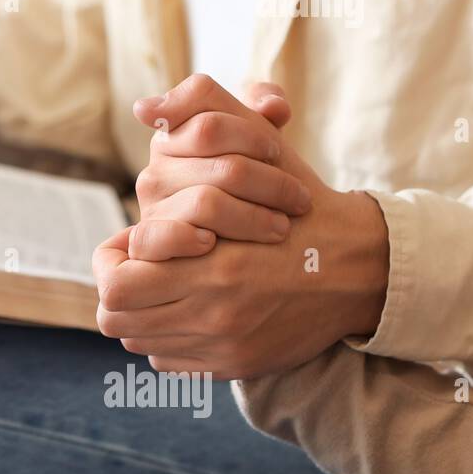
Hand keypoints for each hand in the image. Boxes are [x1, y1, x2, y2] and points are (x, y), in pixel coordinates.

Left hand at [93, 77, 389, 379]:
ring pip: (138, 341)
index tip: (130, 246)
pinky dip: (167, 338)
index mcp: (210, 261)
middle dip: (118, 290)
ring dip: (140, 314)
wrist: (361, 267)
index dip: (111, 261)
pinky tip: (187, 310)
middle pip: (116, 319)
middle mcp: (213, 312)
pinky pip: (170, 360)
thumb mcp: (259, 146)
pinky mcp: (236, 365)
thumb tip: (146, 108)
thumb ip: (202, 113)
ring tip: (160, 287)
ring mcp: (224, 345)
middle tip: (137, 269)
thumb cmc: (300, 201)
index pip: (114, 284)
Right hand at [131, 74, 310, 243]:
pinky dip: (187, 238)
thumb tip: (273, 108)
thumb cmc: (258, 191)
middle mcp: (156, 166)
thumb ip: (265, 109)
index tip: (275, 151)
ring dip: (252, 216)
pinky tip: (211, 244)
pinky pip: (158, 235)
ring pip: (205, 200)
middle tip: (299, 198)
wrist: (253, 253)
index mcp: (176, 134)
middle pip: (213, 146)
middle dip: (267, 176)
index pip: (204, 106)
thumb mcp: (262, 143)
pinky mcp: (147, 242)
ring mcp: (151, 203)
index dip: (249, 129)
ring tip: (281, 228)